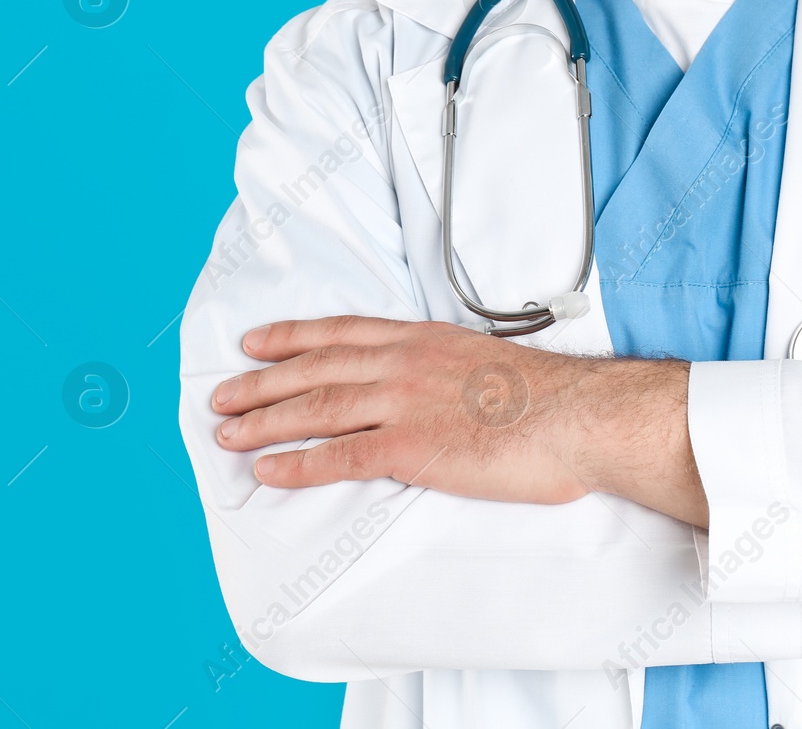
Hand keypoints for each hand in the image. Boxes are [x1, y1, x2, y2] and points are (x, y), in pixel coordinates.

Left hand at [211, 317, 706, 523]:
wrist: (578, 417)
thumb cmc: (549, 398)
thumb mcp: (490, 363)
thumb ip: (450, 370)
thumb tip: (438, 390)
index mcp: (426, 339)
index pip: (343, 331)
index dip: (293, 336)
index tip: (258, 341)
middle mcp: (405, 363)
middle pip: (316, 368)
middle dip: (262, 382)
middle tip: (223, 396)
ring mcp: (404, 403)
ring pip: (315, 407)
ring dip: (264, 420)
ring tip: (228, 434)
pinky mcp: (410, 448)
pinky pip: (338, 456)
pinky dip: (296, 463)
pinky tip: (268, 470)